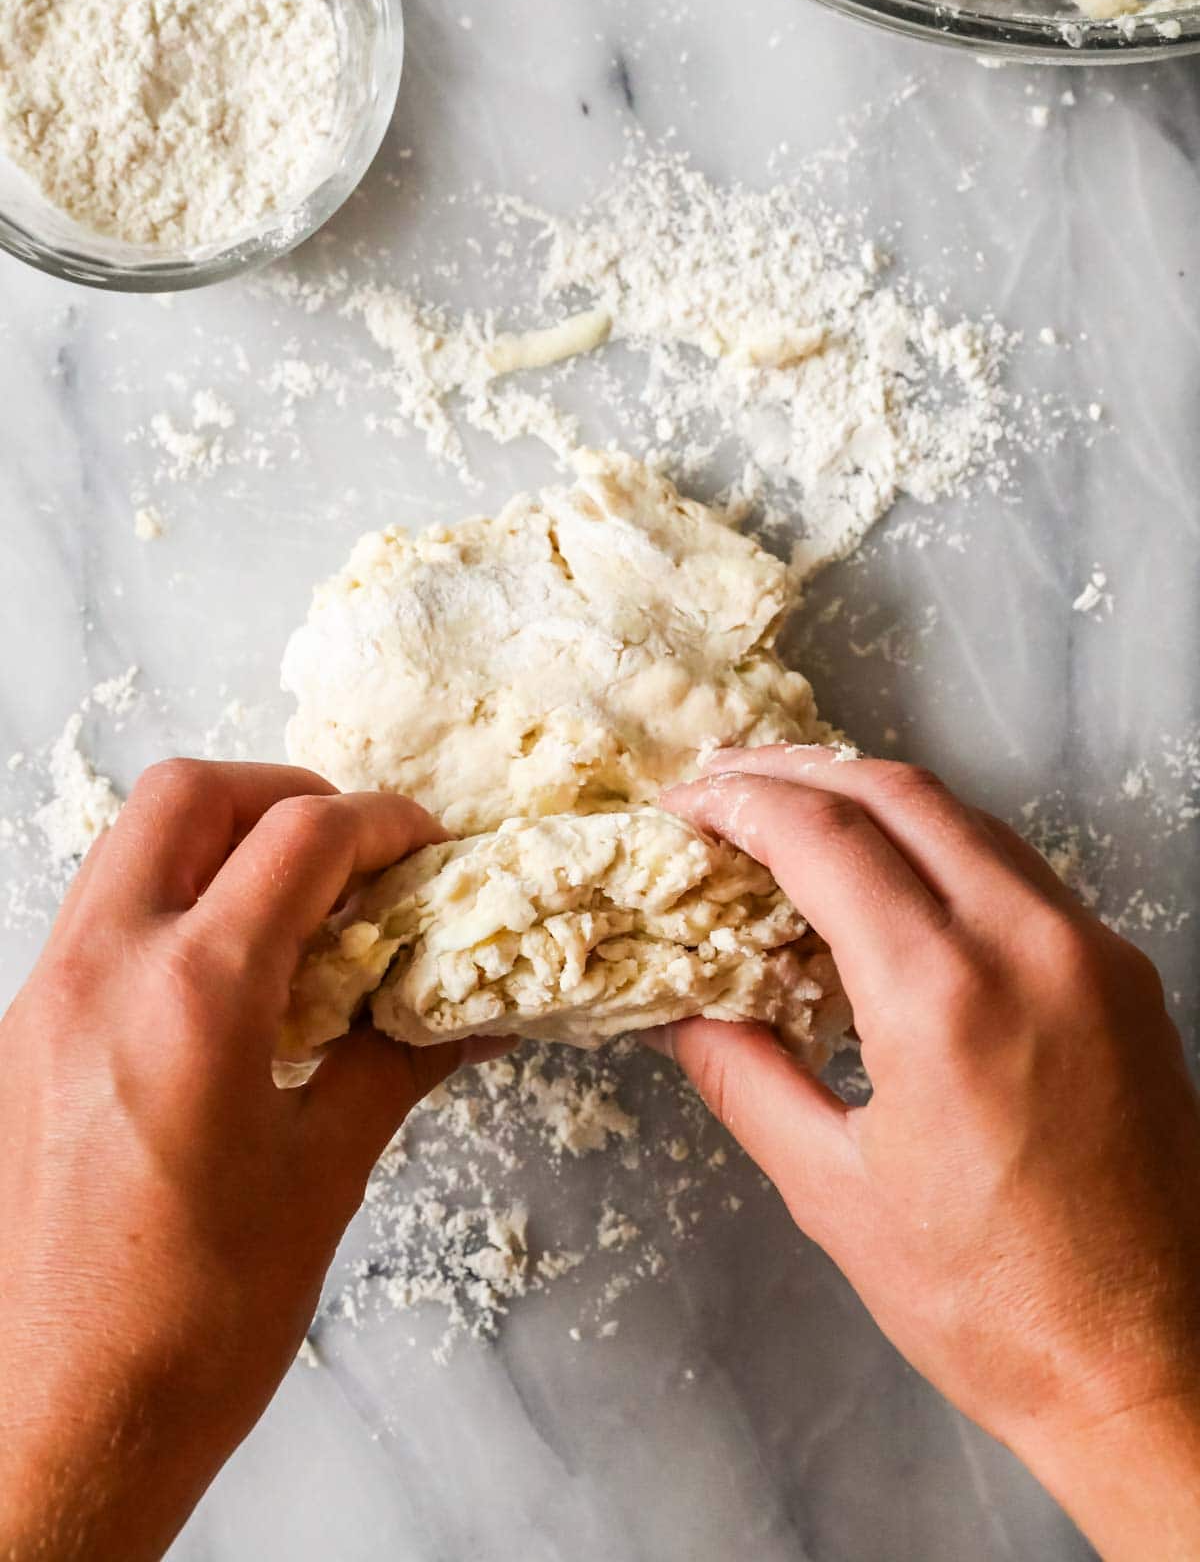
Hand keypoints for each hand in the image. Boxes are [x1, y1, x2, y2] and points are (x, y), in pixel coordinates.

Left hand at [0, 761, 500, 1561]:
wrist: (58, 1422)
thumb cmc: (200, 1317)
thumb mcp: (325, 1175)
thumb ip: (397, 1062)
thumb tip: (472, 1014)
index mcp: (193, 995)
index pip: (300, 839)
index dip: (382, 823)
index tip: (426, 848)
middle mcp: (101, 969)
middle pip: (187, 794)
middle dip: (283, 795)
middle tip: (351, 850)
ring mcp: (43, 997)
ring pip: (128, 846)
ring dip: (218, 843)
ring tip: (294, 908)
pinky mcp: (19, 1037)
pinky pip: (99, 918)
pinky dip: (170, 905)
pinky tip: (226, 982)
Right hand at [654, 747, 1199, 1561]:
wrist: (1157, 1366)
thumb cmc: (991, 1304)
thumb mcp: (833, 1193)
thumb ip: (742, 1073)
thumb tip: (674, 1002)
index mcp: (944, 996)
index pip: (824, 837)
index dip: (739, 803)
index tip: (684, 802)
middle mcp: (1030, 944)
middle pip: (899, 792)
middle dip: (798, 770)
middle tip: (724, 780)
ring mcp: (1091, 951)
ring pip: (966, 818)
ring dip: (872, 797)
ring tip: (794, 813)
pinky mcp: (1124, 975)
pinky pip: (1017, 869)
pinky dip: (939, 846)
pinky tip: (892, 880)